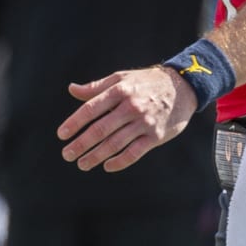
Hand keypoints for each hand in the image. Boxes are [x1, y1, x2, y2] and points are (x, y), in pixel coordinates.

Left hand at [57, 65, 196, 171]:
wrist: (183, 87)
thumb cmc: (145, 82)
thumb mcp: (120, 78)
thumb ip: (95, 87)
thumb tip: (71, 89)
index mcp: (118, 91)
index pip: (91, 109)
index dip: (74, 123)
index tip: (62, 135)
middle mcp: (130, 107)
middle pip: (100, 129)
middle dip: (81, 144)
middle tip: (67, 155)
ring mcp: (144, 122)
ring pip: (115, 143)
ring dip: (96, 156)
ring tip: (82, 164)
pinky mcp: (156, 136)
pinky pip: (134, 152)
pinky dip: (119, 161)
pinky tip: (107, 166)